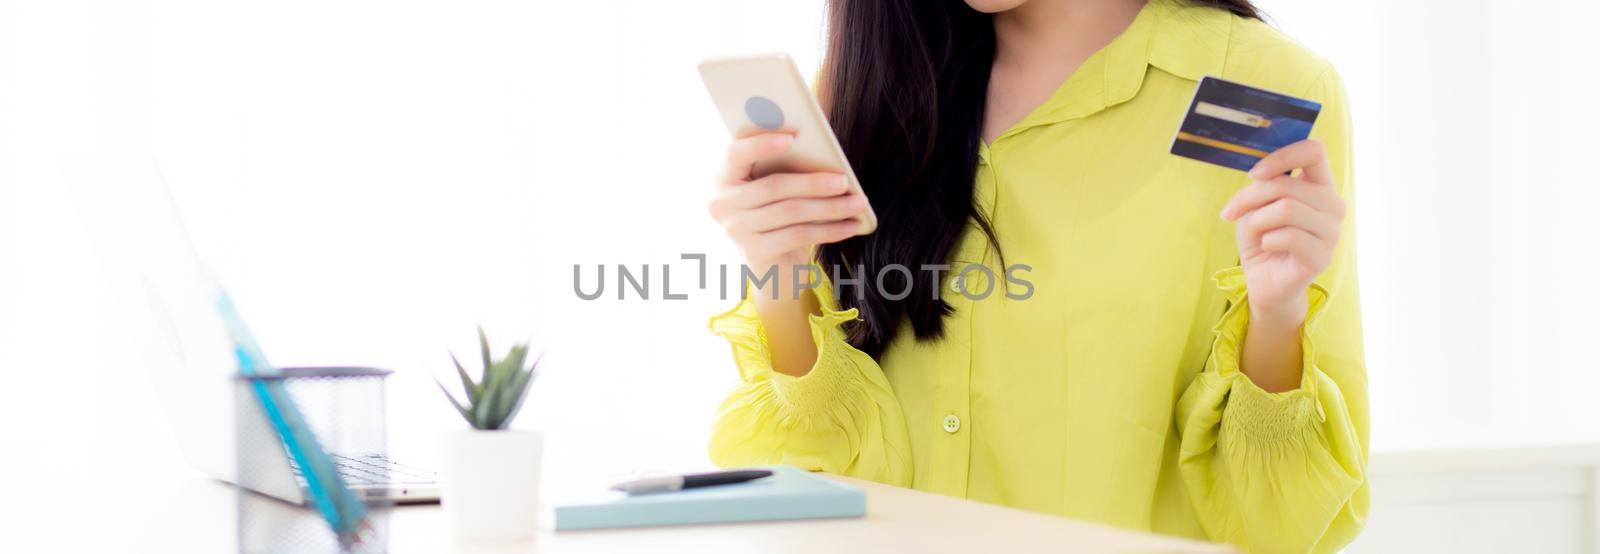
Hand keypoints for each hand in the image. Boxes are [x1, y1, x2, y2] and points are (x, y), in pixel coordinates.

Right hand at [707, 133, 866, 271]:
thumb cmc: (779, 213)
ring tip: (858, 203)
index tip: (794, 137)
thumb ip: (788, 166)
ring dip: (830, 207)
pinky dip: (830, 230)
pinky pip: (798, 236)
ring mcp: (736, 230)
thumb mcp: (779, 187)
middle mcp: (722, 203)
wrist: (773, 265)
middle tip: (845, 180)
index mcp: (725, 176)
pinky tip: (852, 226)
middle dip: (814, 182)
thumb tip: (826, 155)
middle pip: (773, 186)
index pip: (736, 154)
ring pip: (790, 212)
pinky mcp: (754, 253)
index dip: (762, 144)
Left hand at [1219, 140, 1345, 324]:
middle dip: (1250, 198)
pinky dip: (1266, 241)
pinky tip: (1268, 248)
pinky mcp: (1323, 256)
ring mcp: (1332, 232)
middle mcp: (1333, 205)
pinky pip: (1288, 236)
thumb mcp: (1255, 205)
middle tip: (1232, 213)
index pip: (1314, 151)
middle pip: (1287, 185)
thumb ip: (1263, 185)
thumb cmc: (1262, 238)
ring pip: (1287, 209)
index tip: (1255, 175)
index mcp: (1320, 185)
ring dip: (1258, 220)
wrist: (1264, 280)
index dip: (1282, 157)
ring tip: (1255, 233)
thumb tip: (1259, 175)